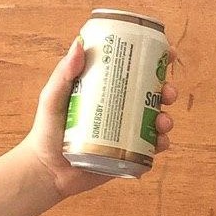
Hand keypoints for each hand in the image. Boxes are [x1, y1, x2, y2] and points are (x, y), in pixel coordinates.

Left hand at [16, 36, 178, 198]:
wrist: (48, 171)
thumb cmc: (47, 132)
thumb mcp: (52, 98)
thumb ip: (64, 73)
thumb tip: (79, 44)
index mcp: (105, 90)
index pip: (132, 70)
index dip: (155, 60)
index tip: (168, 53)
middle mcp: (119, 109)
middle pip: (151, 95)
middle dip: (167, 91)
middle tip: (168, 92)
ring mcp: (125, 133)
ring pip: (155, 122)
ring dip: (166, 119)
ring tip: (162, 122)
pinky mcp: (128, 155)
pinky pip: (151, 149)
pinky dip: (160, 144)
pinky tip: (160, 142)